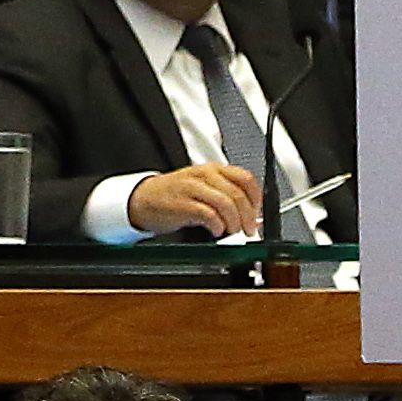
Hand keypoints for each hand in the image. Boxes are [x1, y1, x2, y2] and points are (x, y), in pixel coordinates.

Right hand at [131, 162, 262, 237]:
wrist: (143, 198)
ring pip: (226, 203)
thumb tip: (251, 215)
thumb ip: (226, 195)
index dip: (256, 198)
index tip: (257, 213)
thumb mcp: (203, 187)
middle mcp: (205, 175)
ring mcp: (193, 189)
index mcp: (213, 169)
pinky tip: (216, 231)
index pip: (245, 179)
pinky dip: (217, 226)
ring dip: (234, 222)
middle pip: (238, 194)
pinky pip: (208, 215)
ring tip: (232, 231)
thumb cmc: (176, 195)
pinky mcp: (182, 204)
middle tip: (249, 230)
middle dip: (248, 216)